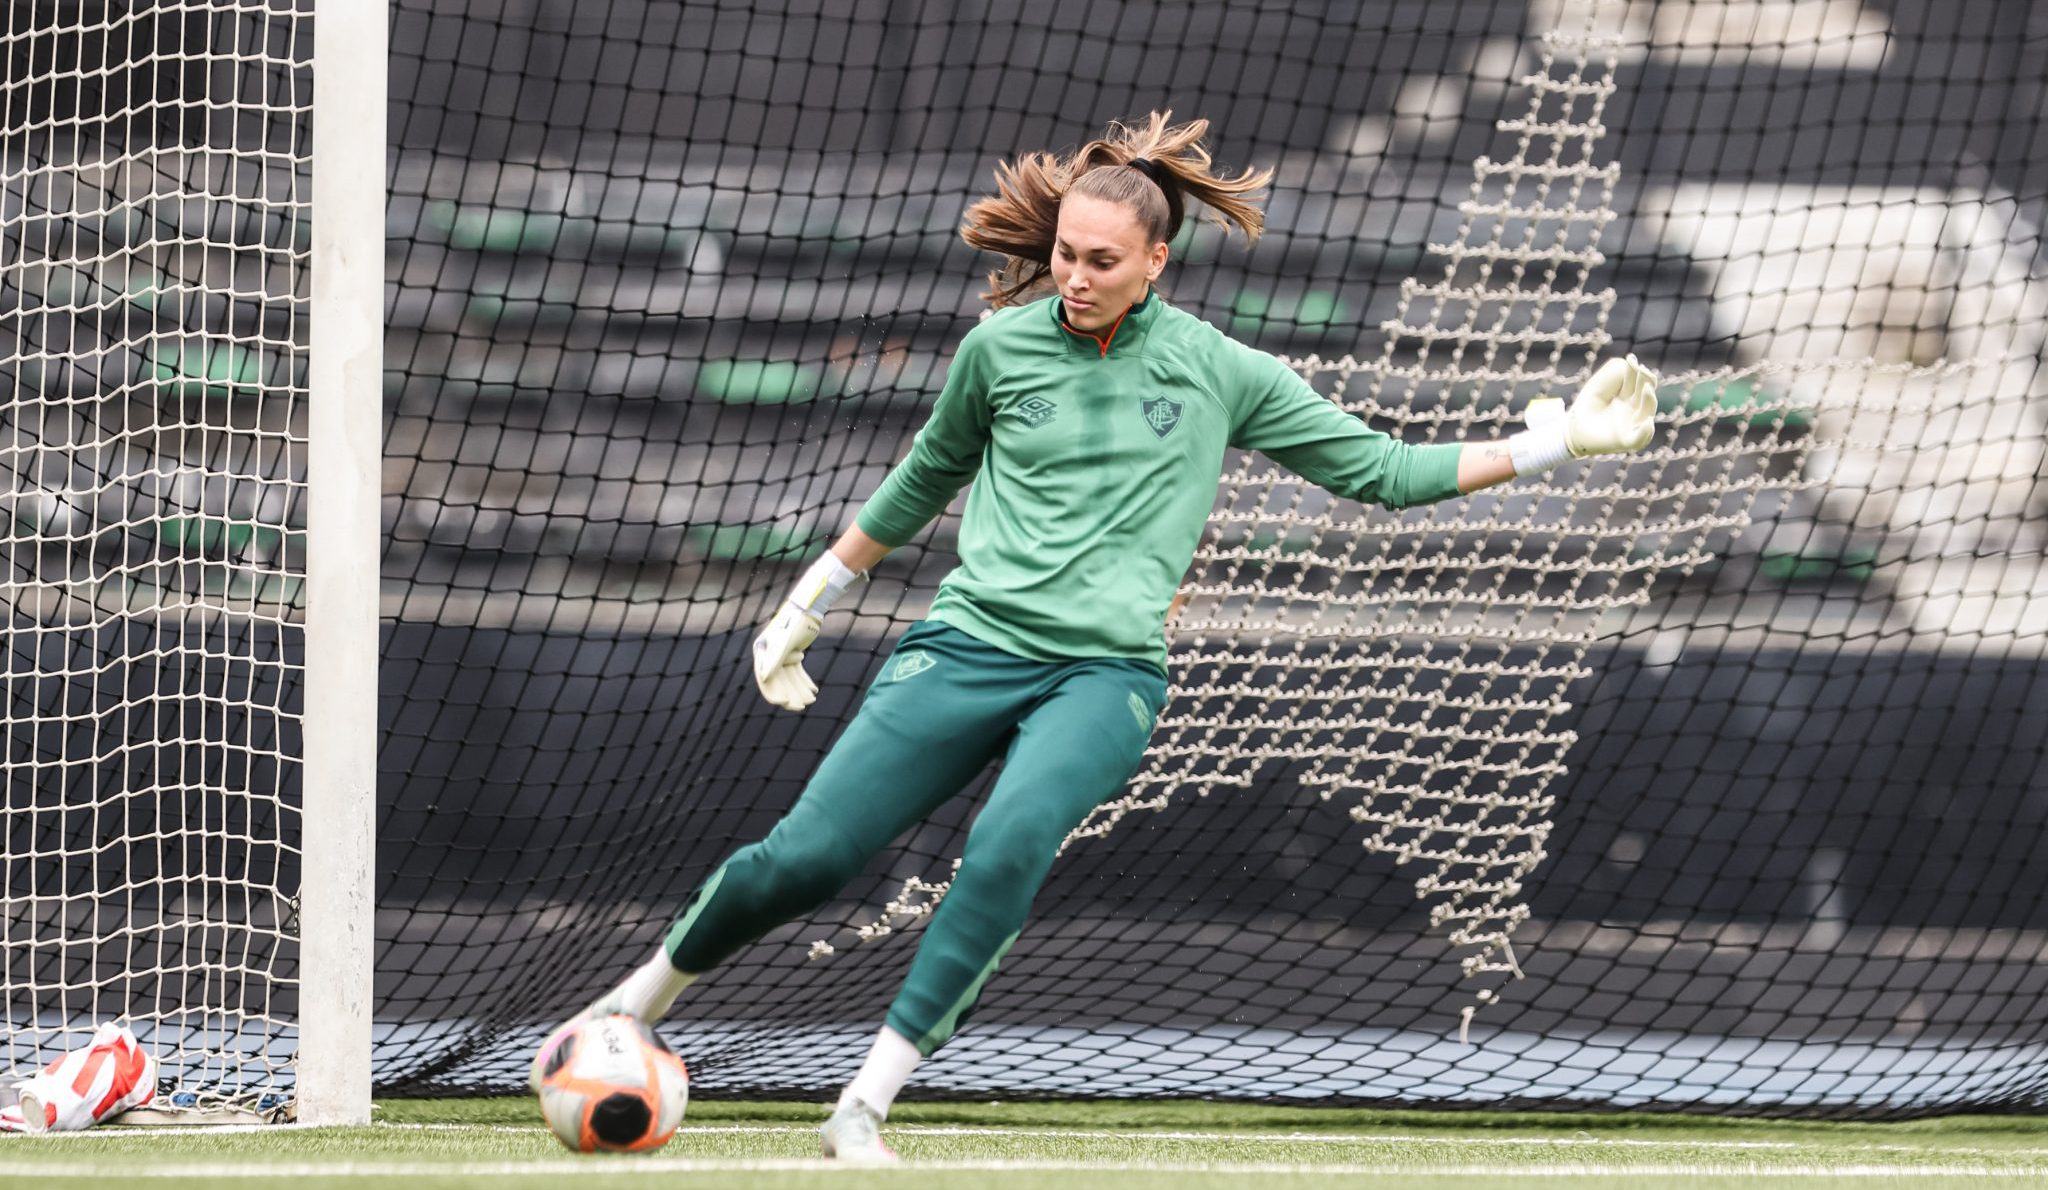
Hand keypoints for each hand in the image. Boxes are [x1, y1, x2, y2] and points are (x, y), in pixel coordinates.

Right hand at [752, 601, 821, 710]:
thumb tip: (764, 678)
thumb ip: (774, 660)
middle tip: (801, 706)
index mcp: (763, 652)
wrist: (809, 608)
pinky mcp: (793, 653)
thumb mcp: (786, 642)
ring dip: (800, 689)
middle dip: (791, 694)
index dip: (774, 692)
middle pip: (779, 681)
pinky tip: (814, 689)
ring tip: (812, 699)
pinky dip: (805, 681)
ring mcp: (782, 655)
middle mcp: (769, 655)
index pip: (766, 678)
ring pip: (790, 678)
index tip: (785, 703)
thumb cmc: (795, 622)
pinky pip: (798, 672)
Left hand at [1526, 354, 1657, 457]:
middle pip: (1646, 394)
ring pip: (1647, 412)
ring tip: (1646, 388)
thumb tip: (1631, 366)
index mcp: (1629, 396)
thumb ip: (1614, 372)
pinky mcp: (1625, 440)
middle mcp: (1634, 409)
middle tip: (1640, 369)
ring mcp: (1631, 424)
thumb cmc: (1586, 406)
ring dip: (1649, 399)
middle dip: (1645, 380)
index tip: (1630, 359)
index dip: (1637, 370)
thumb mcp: (1598, 385)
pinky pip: (1640, 439)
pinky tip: (1646, 422)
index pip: (1639, 381)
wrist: (1571, 429)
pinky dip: (1645, 432)